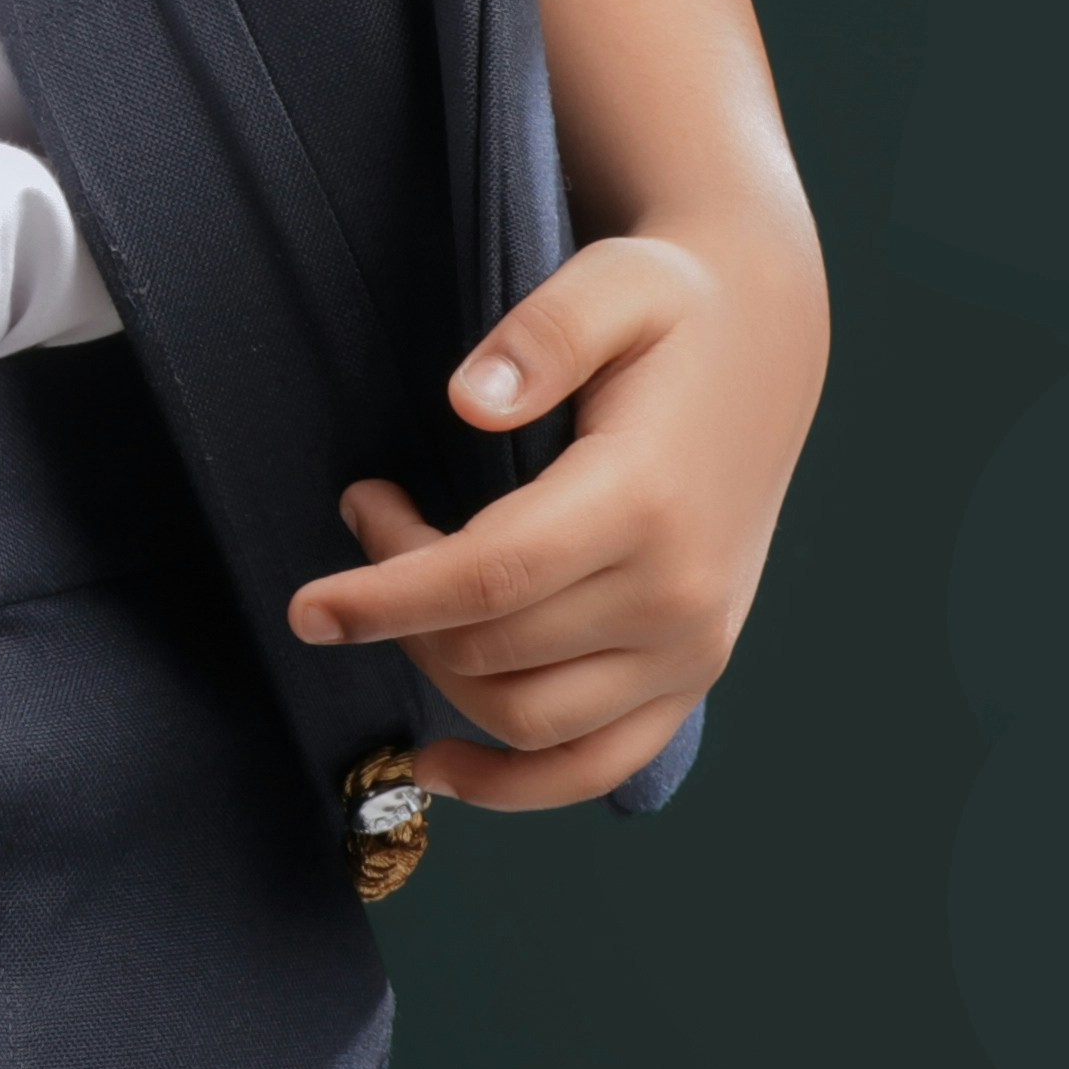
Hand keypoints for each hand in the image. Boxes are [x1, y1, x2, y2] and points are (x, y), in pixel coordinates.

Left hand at [283, 225, 813, 808]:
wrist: (763, 346)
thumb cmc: (671, 309)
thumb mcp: (611, 284)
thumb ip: (539, 337)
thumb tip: (468, 402)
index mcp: (643, 502)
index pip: (487, 579)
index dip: (385, 598)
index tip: (305, 606)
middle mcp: (677, 596)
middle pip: (491, 647)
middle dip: (397, 600)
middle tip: (371, 509)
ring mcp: (691, 648)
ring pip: (527, 716)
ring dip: (436, 669)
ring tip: (401, 587)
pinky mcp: (692, 674)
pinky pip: (600, 764)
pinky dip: (518, 784)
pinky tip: (438, 766)